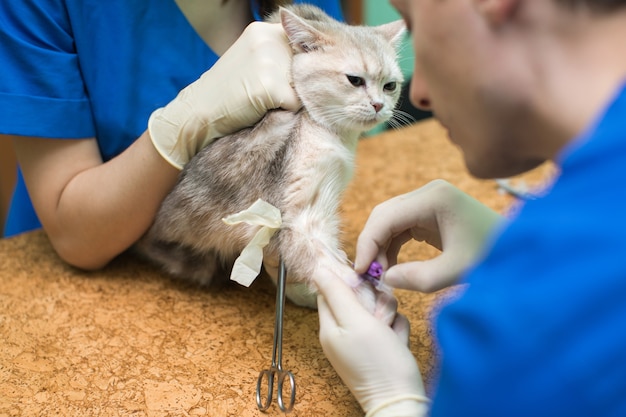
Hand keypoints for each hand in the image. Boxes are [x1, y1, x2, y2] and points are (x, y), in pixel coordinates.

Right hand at [148, 22, 299, 168]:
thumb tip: (314, 63)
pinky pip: (295, 105)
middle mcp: (268, 39)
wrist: (198, 113)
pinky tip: (260, 111)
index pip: (301, 46)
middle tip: (267, 95)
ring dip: (289, 99)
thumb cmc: (227, 93)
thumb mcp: (250, 61)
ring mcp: (270, 61)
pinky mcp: (271, 86)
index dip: (298, 67)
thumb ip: (277, 55)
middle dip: (295, 84)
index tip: (286, 81)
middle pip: (305, 67)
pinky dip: (283, 113)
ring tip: (262, 102)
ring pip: (302, 86)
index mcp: (263, 30)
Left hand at [313, 270, 428, 416]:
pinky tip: (397, 343)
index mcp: (330, 326)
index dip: (350, 282)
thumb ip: (337, 293)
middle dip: (375, 302)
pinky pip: (390, 325)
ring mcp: (363, 341)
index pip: (331, 289)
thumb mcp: (355, 321)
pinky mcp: (381, 347)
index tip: (366, 285)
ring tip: (389, 334)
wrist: (402, 399)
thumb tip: (318, 268)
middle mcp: (343, 332)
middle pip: (358, 297)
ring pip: (378, 309)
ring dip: (389, 316)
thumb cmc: (378, 362)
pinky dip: (397, 331)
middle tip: (379, 318)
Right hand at [355, 179, 502, 291]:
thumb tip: (386, 279)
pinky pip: (401, 228)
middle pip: (384, 215)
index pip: (386, 217)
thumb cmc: (495, 256)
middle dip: (372, 245)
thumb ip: (419, 278)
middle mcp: (428, 193)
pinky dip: (392, 247)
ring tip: (381, 276)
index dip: (368, 244)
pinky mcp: (430, 214)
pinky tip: (392, 268)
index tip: (361, 272)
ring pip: (389, 222)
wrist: (522, 251)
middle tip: (368, 276)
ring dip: (380, 248)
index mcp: (434, 198)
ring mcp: (428, 201)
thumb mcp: (457, 270)